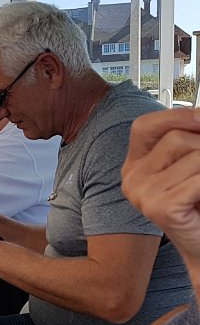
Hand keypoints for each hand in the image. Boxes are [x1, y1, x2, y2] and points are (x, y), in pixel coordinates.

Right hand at [122, 109, 199, 265]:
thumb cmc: (198, 208)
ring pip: (193, 155)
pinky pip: (199, 179)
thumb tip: (199, 116)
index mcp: (135, 166)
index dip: (176, 116)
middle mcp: (132, 179)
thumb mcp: (189, 167)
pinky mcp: (158, 208)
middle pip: (176, 138)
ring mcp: (142, 194)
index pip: (145, 126)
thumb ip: (188, 141)